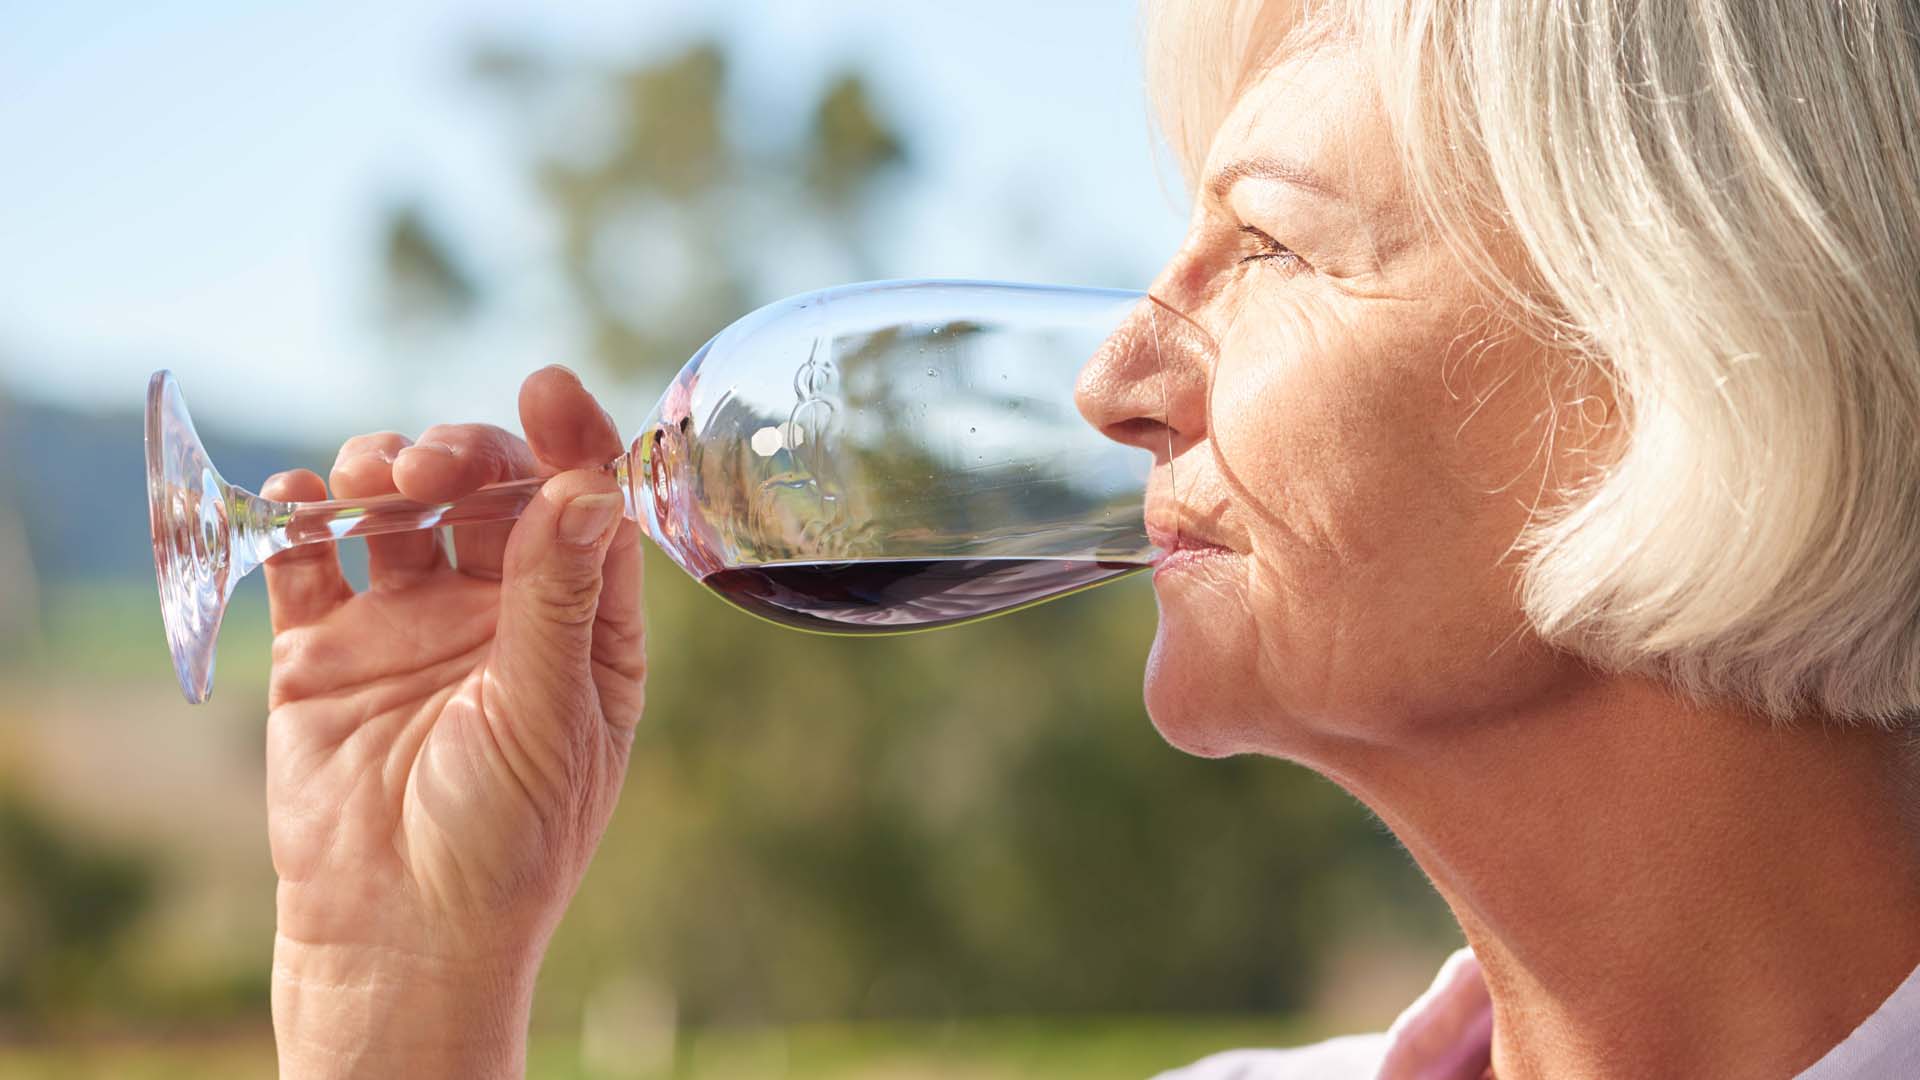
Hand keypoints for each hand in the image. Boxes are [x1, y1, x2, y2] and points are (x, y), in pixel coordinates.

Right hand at [259, 366, 644, 1077]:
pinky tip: (305, 498)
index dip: (572, 441)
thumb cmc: (504, 838)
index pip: (585, 508)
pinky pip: (311, 557)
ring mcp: (410, 622)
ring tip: (378, 481)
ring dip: (387, 469)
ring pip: (400, 507)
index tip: (547, 388)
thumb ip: (555, 597)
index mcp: (581, 625)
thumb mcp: (547, 714)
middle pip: (490, 491)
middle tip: (433, 468)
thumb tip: (588, 484)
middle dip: (466, 455)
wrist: (396, 931)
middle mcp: (500, 610)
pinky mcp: (326, 645)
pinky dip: (302, 514)